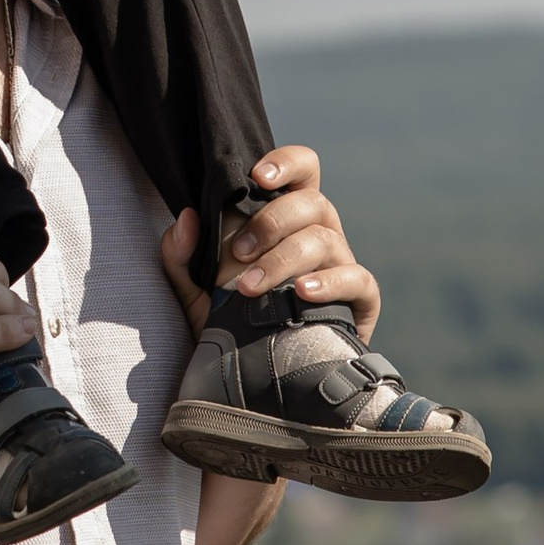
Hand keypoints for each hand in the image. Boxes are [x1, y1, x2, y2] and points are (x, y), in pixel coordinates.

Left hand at [158, 143, 379, 341]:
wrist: (255, 381)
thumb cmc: (230, 324)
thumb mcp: (195, 292)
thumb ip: (183, 256)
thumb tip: (187, 217)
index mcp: (288, 220)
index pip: (302, 171)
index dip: (286, 163)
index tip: (256, 177)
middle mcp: (320, 234)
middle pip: (312, 202)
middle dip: (271, 222)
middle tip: (238, 252)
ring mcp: (342, 265)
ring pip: (326, 239)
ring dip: (283, 259)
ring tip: (249, 287)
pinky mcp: (360, 301)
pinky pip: (358, 279)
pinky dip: (330, 282)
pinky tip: (301, 293)